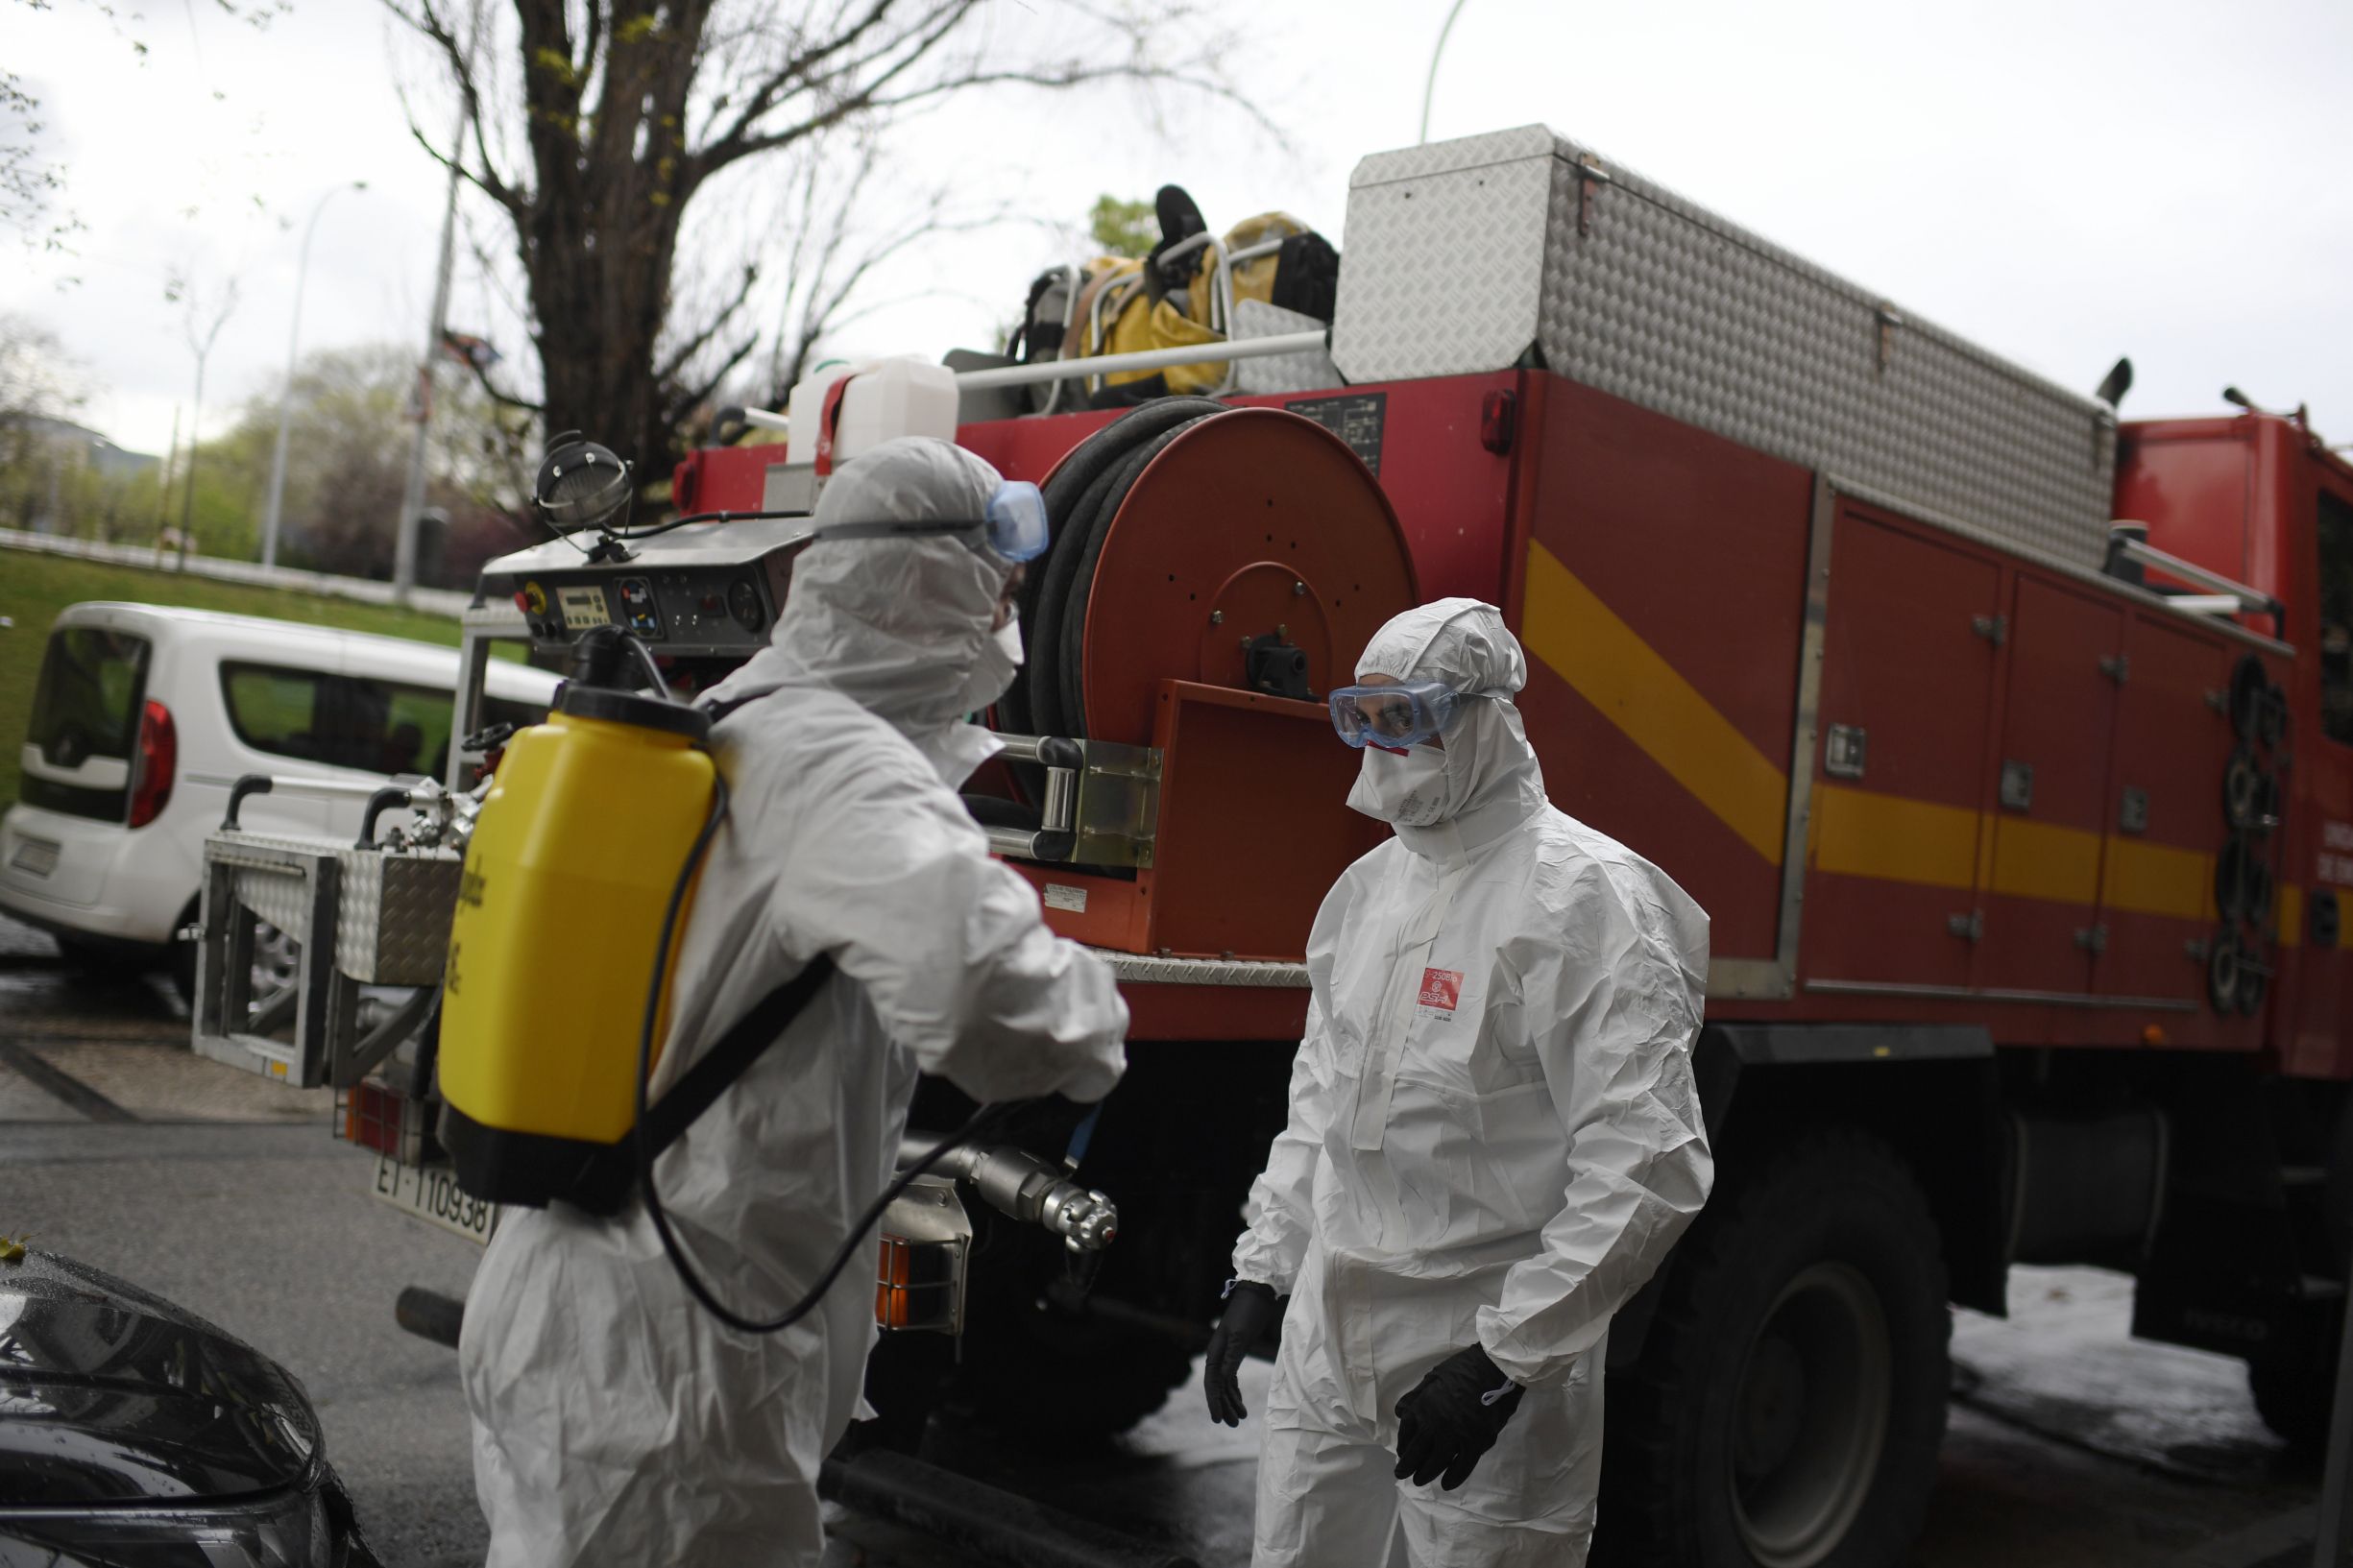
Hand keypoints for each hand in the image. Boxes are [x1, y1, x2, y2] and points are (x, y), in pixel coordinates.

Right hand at [1203, 1280, 1282, 1426]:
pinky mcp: (1236, 1352)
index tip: (1219, 1420)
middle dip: (1224, 1406)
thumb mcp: (1241, 1337)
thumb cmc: (1249, 1313)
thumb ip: (1232, 1358)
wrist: (1258, 1294)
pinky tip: (1239, 1400)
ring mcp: (1226, 1353)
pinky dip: (1235, 1390)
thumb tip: (1224, 1380)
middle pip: (1218, 1387)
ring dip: (1231, 1400)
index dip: (1214, 1402)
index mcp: (1215, 1352)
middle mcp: (1217, 1354)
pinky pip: (1231, 1377)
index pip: (1212, 1383)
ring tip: (1240, 1418)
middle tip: (1234, 1425)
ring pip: (1225, 1384)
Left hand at [1393, 1344, 1524, 1489]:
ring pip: (1437, 1462)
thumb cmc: (1463, 1368)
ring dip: (1425, 1474)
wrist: (1495, 1367)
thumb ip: (1416, 1397)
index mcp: (1423, 1406)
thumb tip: (1401, 1413)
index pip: (1407, 1432)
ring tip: (1419, 1481)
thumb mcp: (1432, 1377)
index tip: (1402, 1452)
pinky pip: (1462, 1467)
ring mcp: (1457, 1434)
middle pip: (1417, 1452)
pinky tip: (1447, 1484)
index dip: (1403, 1445)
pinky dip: (1453, 1478)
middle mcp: (1436, 1423)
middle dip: (1407, 1466)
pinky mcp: (1477, 1442)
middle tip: (1402, 1475)